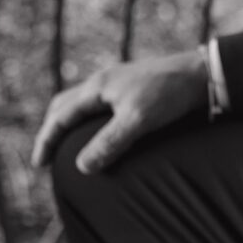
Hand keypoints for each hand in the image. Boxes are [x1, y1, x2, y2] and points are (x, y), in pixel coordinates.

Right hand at [32, 50, 206, 173]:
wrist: (201, 75)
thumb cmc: (170, 95)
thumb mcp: (138, 121)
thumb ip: (109, 143)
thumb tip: (81, 167)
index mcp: (98, 87)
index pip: (61, 115)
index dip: (47, 140)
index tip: (40, 165)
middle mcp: (103, 82)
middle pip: (65, 105)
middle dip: (52, 130)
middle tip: (47, 156)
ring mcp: (118, 84)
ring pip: (82, 104)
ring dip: (69, 124)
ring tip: (68, 147)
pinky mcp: (132, 90)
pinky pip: (99, 106)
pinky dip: (88, 122)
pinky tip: (100, 135)